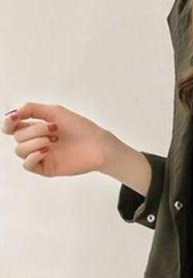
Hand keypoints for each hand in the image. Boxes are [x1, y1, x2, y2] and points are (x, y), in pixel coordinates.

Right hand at [2, 102, 119, 176]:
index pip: (11, 127)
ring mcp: (41, 155)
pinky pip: (27, 166)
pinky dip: (32, 157)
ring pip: (20, 150)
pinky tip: (45, 151)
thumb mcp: (56, 111)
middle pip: (17, 136)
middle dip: (33, 130)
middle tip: (54, 129)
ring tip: (53, 140)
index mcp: (36, 128)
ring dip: (34, 142)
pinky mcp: (47, 168)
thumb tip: (13, 114)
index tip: (15, 118)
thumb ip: (32, 109)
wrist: (98, 145)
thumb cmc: (81, 128)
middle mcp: (36, 141)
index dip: (8, 123)